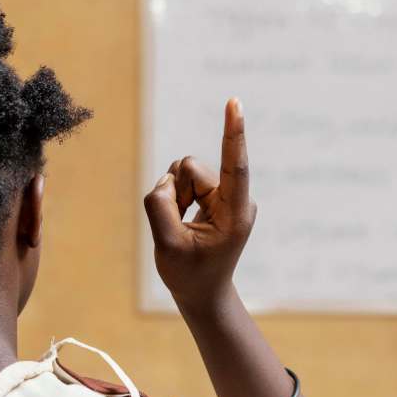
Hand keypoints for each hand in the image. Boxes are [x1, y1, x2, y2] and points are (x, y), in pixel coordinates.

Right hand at [143, 98, 256, 309]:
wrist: (203, 293)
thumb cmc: (189, 276)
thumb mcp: (167, 245)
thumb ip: (160, 206)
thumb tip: (165, 180)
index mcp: (235, 213)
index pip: (236, 165)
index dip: (233, 132)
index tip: (235, 103)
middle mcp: (237, 199)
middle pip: (192, 167)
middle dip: (174, 191)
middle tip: (177, 225)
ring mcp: (227, 196)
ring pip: (185, 171)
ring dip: (174, 195)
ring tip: (181, 225)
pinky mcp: (217, 195)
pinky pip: (185, 179)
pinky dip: (175, 197)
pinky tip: (184, 219)